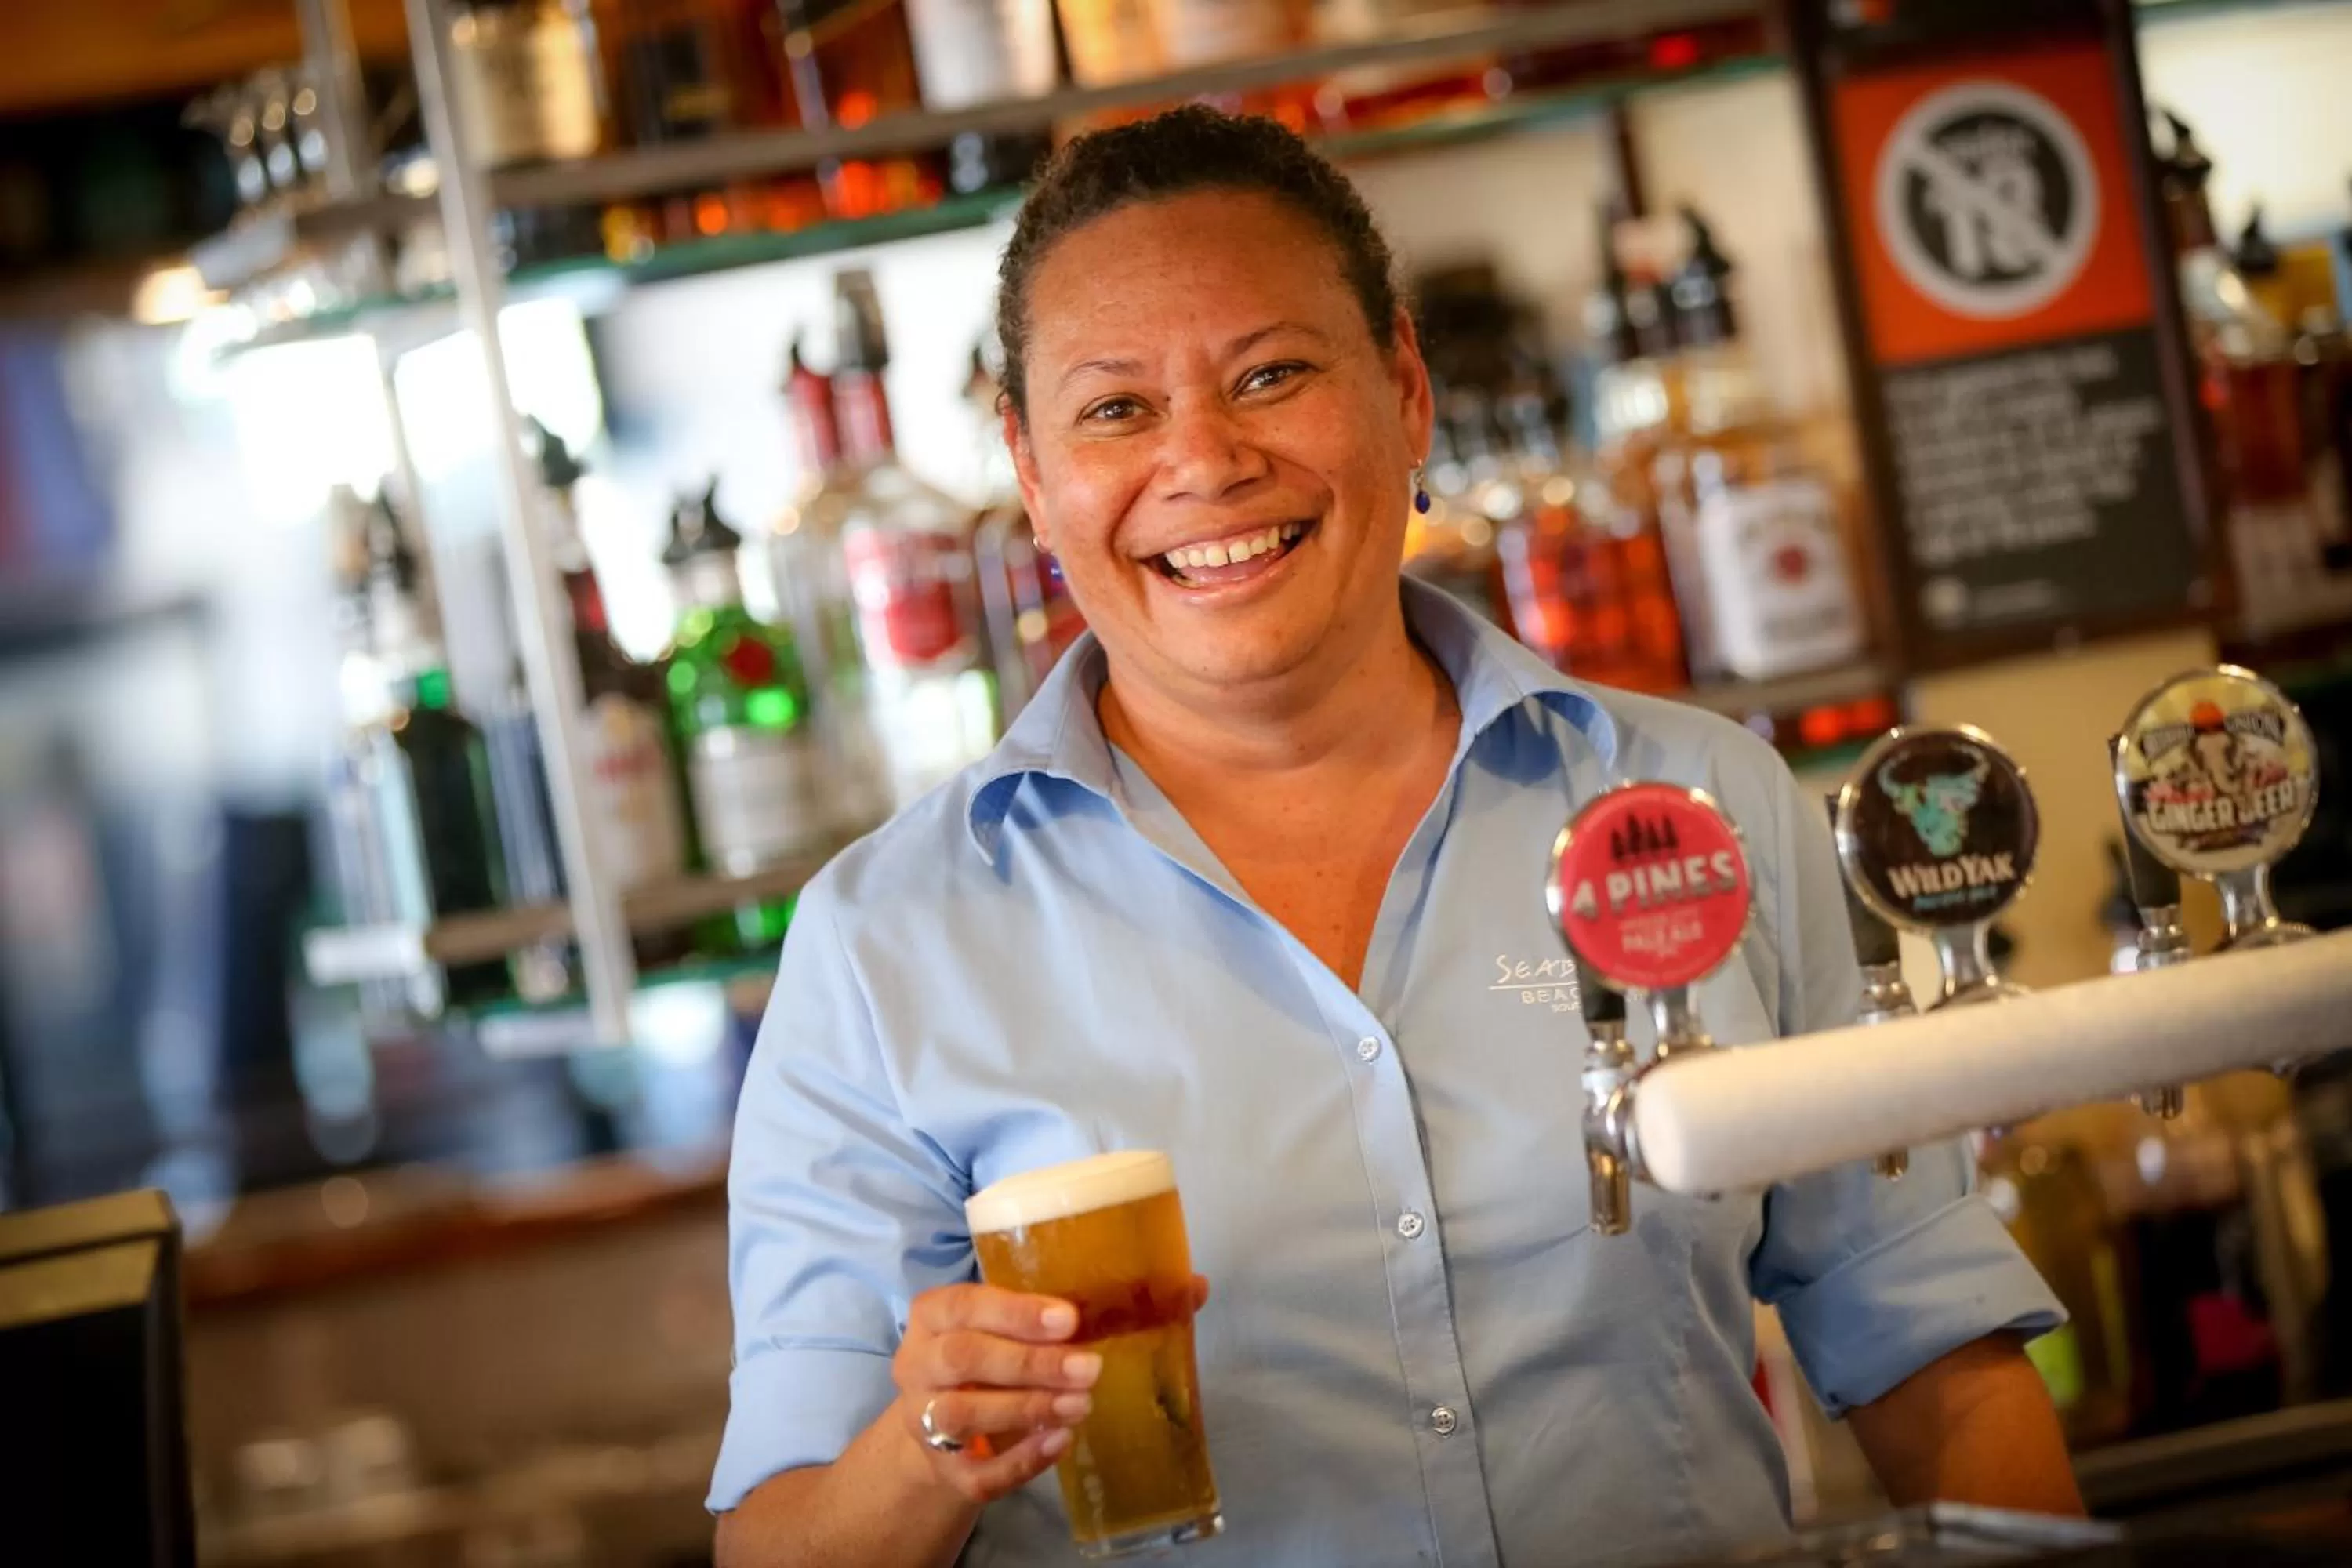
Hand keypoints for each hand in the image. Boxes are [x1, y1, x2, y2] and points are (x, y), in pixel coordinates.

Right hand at [893, 1275, 1210, 1504]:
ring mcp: (923, 1420)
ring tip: (1079, 1405)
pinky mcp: (943, 1469)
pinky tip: (1061, 1443)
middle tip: (1088, 1368)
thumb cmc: (1000, 1353)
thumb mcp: (1027, 1322)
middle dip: (1029, 1364)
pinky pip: (977, 1472)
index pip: (964, 1304)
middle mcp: (918, 1362)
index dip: (1014, 1312)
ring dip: (1026, 1409)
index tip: (1069, 1318)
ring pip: (961, 1417)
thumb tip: (1192, 1286)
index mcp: (937, 1313)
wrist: (949, 1424)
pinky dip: (1021, 1460)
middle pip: (963, 1359)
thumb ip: (1093, 1301)